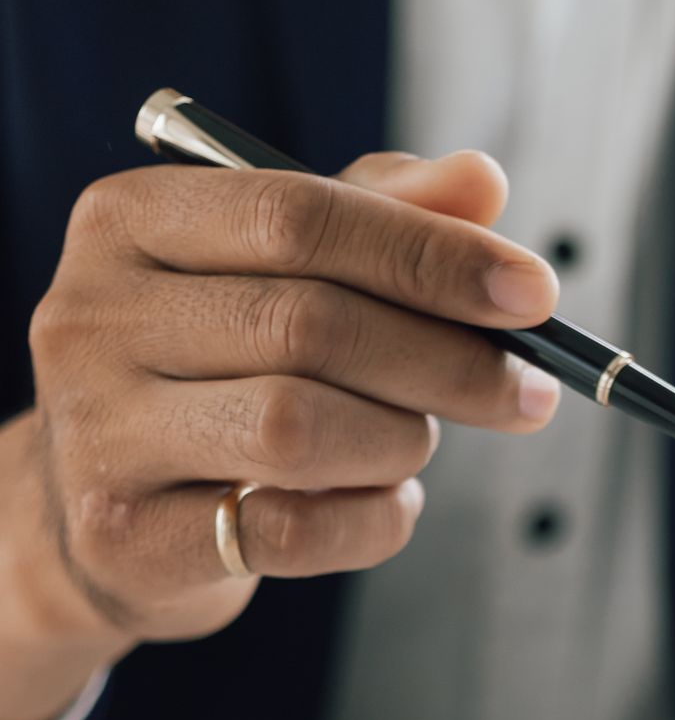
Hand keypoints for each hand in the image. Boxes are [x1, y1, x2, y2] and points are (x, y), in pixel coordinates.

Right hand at [0, 151, 560, 719]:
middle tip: (528, 391)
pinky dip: (371, 521)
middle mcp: (93, 315)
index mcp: (129, 221)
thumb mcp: (279, 275)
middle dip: (446, 361)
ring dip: (400, 442)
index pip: (297, 214)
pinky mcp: (127, 538)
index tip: (535, 294)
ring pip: (296, 430)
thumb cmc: (211, 374)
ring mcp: (100, 431)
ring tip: (418, 442)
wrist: (104, 515)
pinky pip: (288, 532)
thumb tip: (483, 182)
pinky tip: (388, 504)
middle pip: (308, 324)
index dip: (430, 255)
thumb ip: (378, 219)